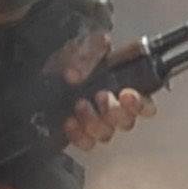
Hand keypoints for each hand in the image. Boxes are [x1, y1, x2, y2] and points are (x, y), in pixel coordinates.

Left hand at [56, 31, 150, 153]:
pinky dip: (78, 135)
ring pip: (106, 133)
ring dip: (94, 121)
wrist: (43, 74)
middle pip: (127, 122)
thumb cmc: (68, 59)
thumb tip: (77, 73)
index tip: (127, 95)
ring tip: (80, 105)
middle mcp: (112, 107)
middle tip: (101, 96)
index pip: (145, 103)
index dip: (141, 104)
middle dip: (114, 111)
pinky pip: (86, 143)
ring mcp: (96, 122)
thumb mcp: (81, 45)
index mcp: (122, 85)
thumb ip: (89, 51)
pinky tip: (70, 121)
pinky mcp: (79, 134)